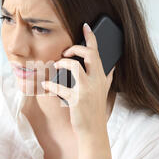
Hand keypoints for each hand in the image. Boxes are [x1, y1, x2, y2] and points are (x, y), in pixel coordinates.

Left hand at [41, 23, 114, 138]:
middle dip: (76, 48)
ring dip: (63, 63)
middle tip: (66, 52)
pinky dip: (51, 84)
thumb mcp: (105, 93)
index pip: (98, 53)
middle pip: (90, 55)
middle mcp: (97, 81)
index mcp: (102, 77)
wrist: (94, 131)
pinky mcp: (77, 99)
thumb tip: (112, 68)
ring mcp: (87, 90)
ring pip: (75, 66)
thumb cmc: (95, 111)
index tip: (85, 26)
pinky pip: (60, 87)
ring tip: (56, 66)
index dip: (91, 38)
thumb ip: (108, 79)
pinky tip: (46, 85)